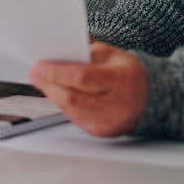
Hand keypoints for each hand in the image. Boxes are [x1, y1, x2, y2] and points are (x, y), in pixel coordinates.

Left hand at [28, 41, 147, 137]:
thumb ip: (85, 53)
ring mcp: (108, 122)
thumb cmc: (128, 73)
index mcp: (120, 80)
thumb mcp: (111, 54)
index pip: (82, 78)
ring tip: (43, 81)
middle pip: (71, 98)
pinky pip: (74, 118)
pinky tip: (57, 93)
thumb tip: (56, 52)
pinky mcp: (100, 132)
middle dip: (48, 84)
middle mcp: (116, 105)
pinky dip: (62, 105)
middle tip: (35, 73)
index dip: (56, 72)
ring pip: (69, 111)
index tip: (38, 66)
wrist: (148, 99)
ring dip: (52, 94)